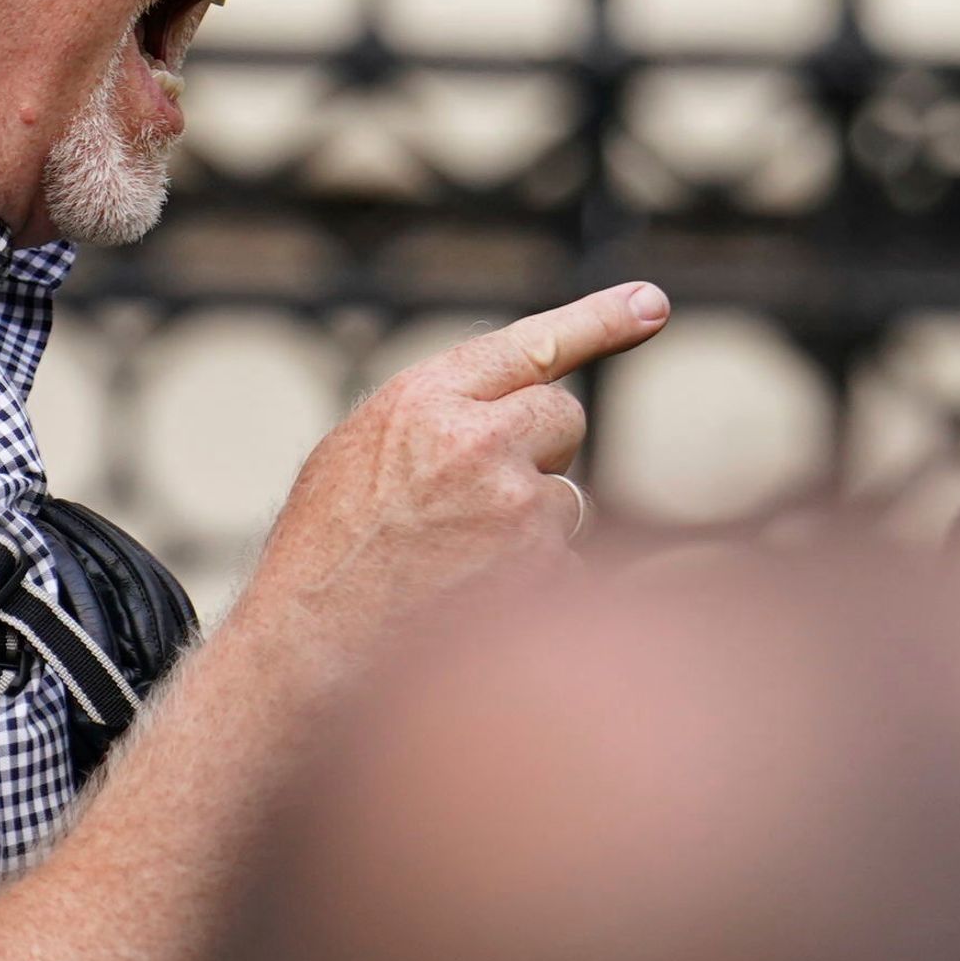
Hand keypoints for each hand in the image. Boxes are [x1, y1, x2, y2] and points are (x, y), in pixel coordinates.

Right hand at [235, 282, 670, 663]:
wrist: (307, 656)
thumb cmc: (324, 557)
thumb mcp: (354, 456)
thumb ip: (432, 419)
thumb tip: (508, 408)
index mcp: (423, 401)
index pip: (531, 345)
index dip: (600, 319)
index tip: (652, 304)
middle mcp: (478, 443)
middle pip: (562, 419)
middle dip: (538, 452)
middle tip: (478, 501)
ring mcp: (517, 511)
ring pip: (566, 501)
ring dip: (531, 529)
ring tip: (456, 568)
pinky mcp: (546, 575)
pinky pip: (569, 567)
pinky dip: (538, 588)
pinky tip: (475, 606)